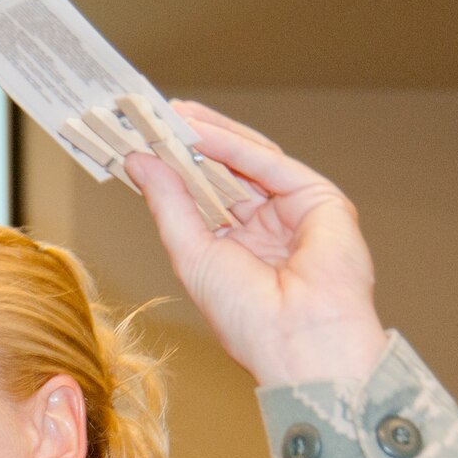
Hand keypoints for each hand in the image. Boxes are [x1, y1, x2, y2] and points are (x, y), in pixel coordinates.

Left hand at [124, 101, 386, 388]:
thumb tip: (139, 163)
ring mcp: (293, 211)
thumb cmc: (248, 319)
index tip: (138, 142)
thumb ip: (169, 204)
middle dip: (188, 144)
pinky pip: (270, 164)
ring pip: (248, 161)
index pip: (200, 195)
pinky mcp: (320, 199)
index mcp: (236, 249)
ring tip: (171, 114)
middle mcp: (266, 227)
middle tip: (152, 116)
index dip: (171, 168)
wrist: (299, 343)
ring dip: (210, 135)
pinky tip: (201, 132)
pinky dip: (233, 146)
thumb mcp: (191, 254)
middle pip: (224, 172)